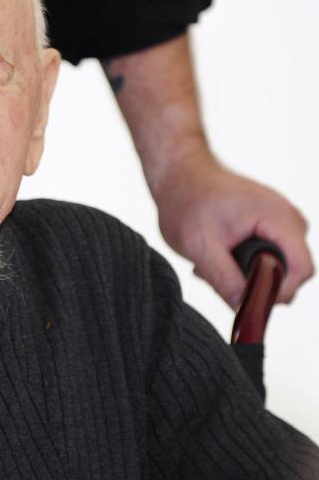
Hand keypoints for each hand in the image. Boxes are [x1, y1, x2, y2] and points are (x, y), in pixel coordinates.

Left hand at [152, 154, 312, 307]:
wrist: (179, 172)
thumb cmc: (186, 199)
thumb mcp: (198, 245)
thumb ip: (223, 278)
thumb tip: (244, 307)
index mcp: (278, 218)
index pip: (301, 269)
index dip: (278, 292)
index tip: (247, 300)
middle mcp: (288, 217)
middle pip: (290, 271)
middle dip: (255, 282)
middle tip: (216, 275)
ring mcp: (282, 219)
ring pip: (277, 265)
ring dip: (245, 272)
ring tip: (212, 261)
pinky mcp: (272, 223)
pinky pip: (269, 254)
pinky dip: (243, 260)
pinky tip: (217, 254)